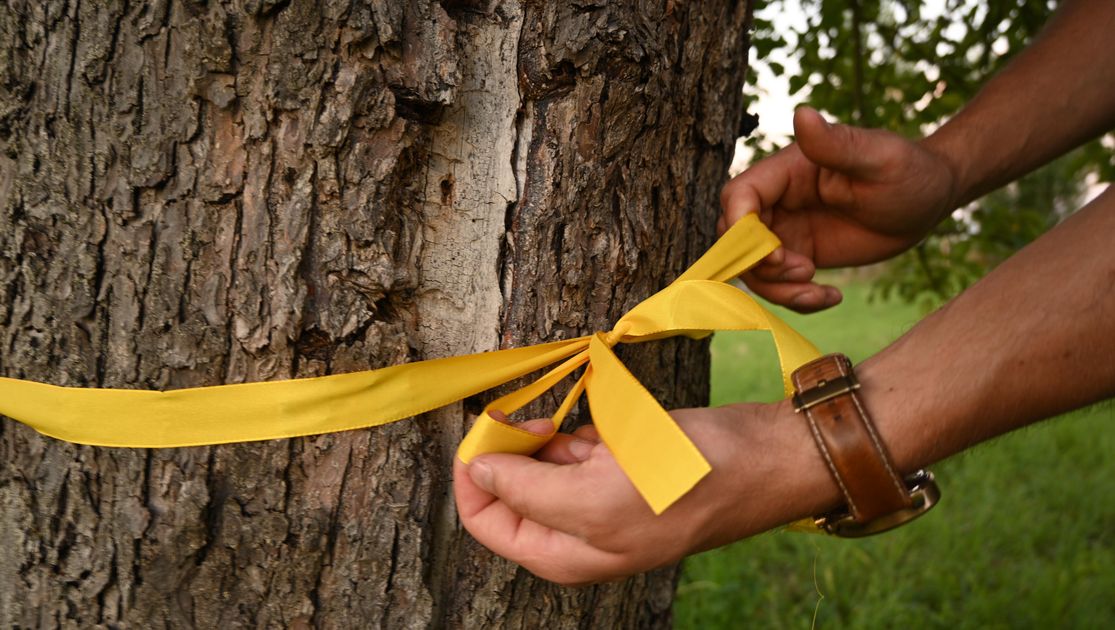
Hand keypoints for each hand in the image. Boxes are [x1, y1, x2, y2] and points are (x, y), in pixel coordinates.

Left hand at [453, 403, 839, 584]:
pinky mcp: (618, 467)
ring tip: (583, 432)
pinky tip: (609, 432)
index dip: (476, 474)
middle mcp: (575, 532)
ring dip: (549, 437)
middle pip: (509, 489)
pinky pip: (576, 446)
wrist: (760, 458)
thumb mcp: (597, 498)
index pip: (485, 521)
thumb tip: (478, 473)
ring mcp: (598, 498)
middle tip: (535, 418)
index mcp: (562, 555)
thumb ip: (527, 491)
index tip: (487, 429)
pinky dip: (580, 431)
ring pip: (541, 462)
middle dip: (514, 449)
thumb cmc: (685, 485)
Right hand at [719, 107, 958, 311]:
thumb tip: (802, 113)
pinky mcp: (801, 255)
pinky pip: (780, 285)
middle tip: (804, 272)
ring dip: (778, 289)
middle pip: (735, 239)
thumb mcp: (878, 157)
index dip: (741, 230)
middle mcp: (778, 201)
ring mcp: (787, 231)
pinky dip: (797, 300)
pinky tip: (832, 296)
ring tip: (818, 290)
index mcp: (786, 171)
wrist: (929, 200)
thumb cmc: (908, 170)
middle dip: (758, 266)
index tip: (776, 254)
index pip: (737, 197)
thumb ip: (836, 143)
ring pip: (753, 269)